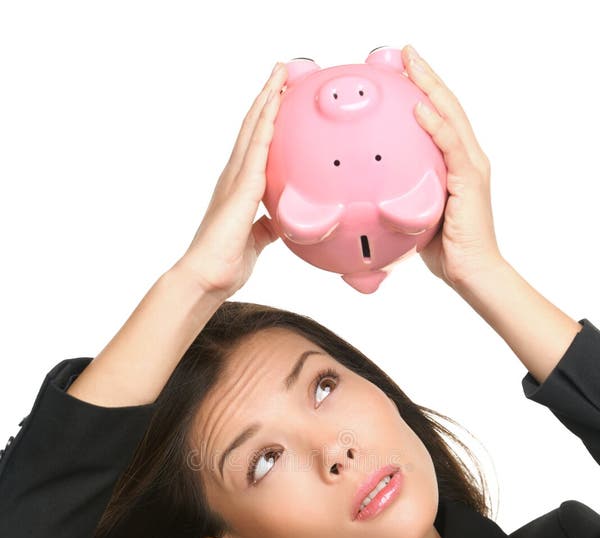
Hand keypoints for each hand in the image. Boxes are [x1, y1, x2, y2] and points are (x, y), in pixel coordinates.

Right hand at [176, 62, 287, 301]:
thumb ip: (267, 226)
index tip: (278, 95)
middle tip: (281, 69)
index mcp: (237, 188)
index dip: (266, 118)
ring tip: (280, 74)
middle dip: (266, 97)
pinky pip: (257, 151)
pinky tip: (275, 107)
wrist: (205, 278)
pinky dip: (266, 126)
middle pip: (252, 127)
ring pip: (253, 130)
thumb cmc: (224, 264)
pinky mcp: (240, 191)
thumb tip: (279, 222)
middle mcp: (233, 177)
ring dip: (267, 100)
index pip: (255, 145)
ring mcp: (235, 181)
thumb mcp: (255, 241)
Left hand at [402, 45, 503, 287]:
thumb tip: (358, 206)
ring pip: (451, 116)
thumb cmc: (442, 252)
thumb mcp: (413, 219)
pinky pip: (451, 145)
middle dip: (425, 76)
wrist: (470, 273)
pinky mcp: (471, 180)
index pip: (438, 119)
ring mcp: (471, 166)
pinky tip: (419, 106)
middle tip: (404, 52)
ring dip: (430, 86)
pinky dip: (436, 124)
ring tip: (411, 62)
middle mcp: (467, 158)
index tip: (401, 70)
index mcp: (454, 164)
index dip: (422, 91)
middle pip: (446, 106)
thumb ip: (395, 203)